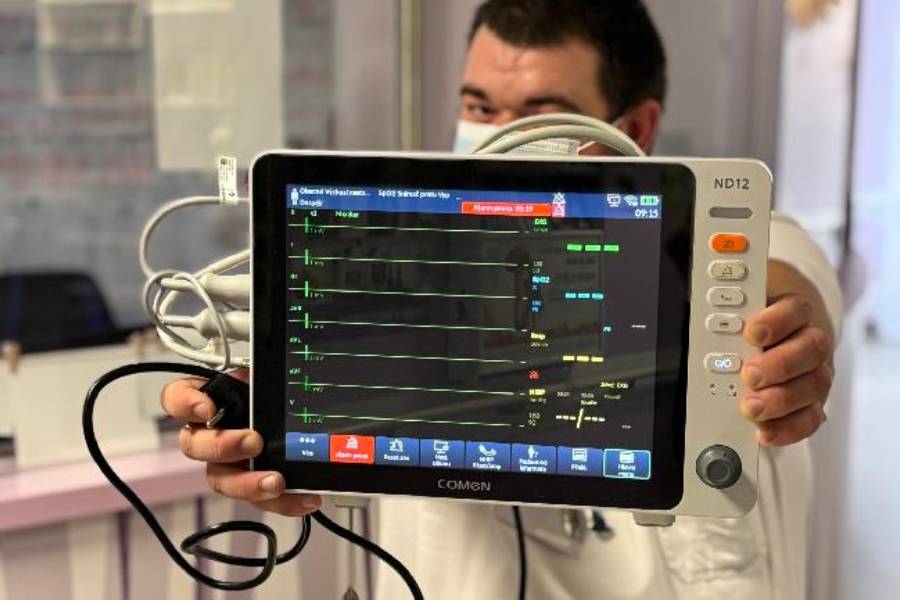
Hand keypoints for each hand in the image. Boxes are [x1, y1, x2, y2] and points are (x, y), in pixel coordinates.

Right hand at [161, 369, 321, 515]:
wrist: (302, 415)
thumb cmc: (277, 391)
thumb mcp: (268, 377)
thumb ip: (263, 374)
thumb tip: (278, 368)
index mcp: (212, 399)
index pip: (176, 398)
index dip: (184, 404)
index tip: (206, 409)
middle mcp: (211, 433)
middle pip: (194, 446)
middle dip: (221, 446)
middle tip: (253, 442)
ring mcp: (227, 462)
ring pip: (220, 480)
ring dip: (247, 485)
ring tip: (276, 482)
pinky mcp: (250, 484)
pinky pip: (256, 499)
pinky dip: (282, 502)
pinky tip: (304, 499)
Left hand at [740, 294, 833, 445]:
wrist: (777, 343)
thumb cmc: (753, 329)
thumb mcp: (741, 315)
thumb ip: (729, 320)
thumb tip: (705, 326)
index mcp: (793, 313)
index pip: (795, 310)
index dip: (776, 321)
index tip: (752, 333)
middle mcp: (809, 342)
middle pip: (810, 349)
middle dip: (779, 365)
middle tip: (750, 376)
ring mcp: (815, 373)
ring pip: (814, 384)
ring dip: (781, 399)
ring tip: (752, 408)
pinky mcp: (812, 403)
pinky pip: (810, 417)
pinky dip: (788, 427)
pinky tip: (766, 432)